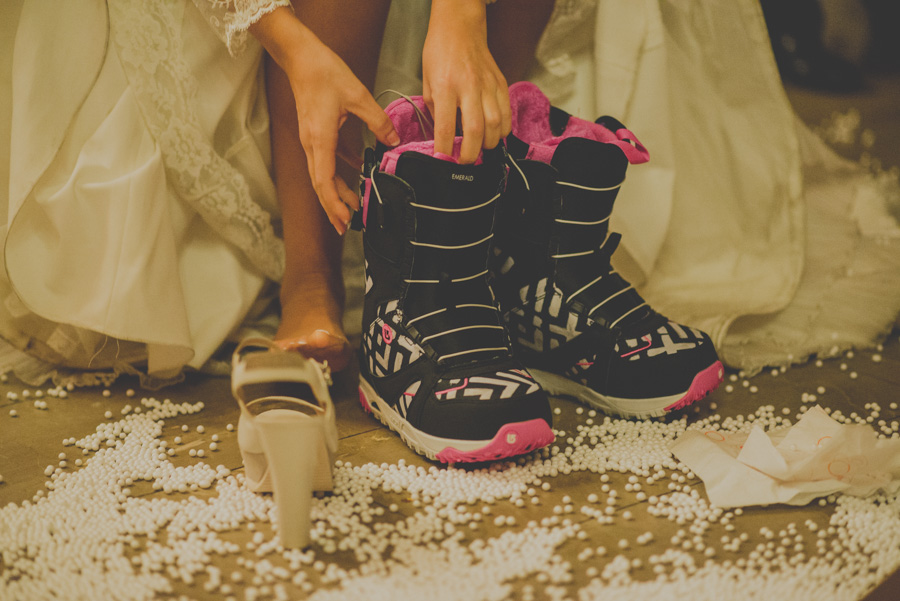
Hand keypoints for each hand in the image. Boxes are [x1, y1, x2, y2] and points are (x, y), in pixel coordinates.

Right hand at [251, 8, 399, 233]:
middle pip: (321, 184)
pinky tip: (355, 173)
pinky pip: (327, 158)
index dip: (333, 203)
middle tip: (347, 226)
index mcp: (320, 139)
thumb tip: (393, 140)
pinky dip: (339, 170)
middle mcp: (312, 144)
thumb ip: (378, 121)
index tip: (344, 219)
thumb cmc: (324, 73)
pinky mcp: (316, 132)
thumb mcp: (358, 96)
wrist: (301, 57)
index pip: (324, 180)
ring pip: (322, 174)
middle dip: (333, 206)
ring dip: (336, 191)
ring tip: (352, 206)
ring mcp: (312, 139)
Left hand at [423, 0, 510, 163]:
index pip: (446, 127)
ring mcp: (488, 85)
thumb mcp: (427, 81)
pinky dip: (503, 129)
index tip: (443, 160)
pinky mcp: (500, 83)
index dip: (445, 149)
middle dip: (471, 153)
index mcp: (445, 87)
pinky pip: (507, 113)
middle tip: (464, 162)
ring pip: (496, 124)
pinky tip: (494, 134)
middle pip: (476, 130)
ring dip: (488, 143)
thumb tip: (441, 133)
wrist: (459, 27)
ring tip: (480, 148)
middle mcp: (469, 87)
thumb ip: (434, 109)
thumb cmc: (440, 52)